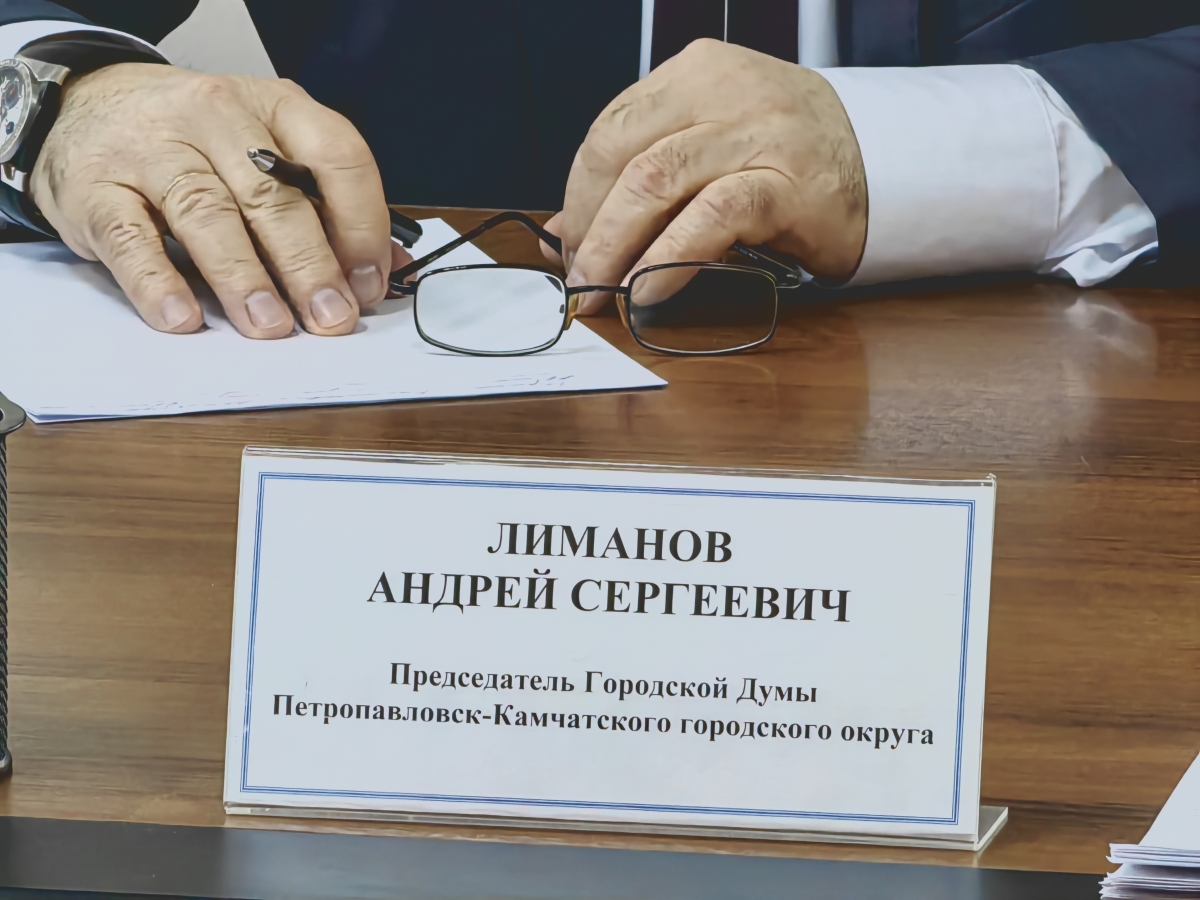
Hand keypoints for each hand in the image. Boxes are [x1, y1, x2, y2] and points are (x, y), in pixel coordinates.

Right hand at [30, 63, 409, 337]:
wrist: (88, 105)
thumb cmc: (197, 140)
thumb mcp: (268, 150)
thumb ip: (326, 206)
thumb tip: (384, 270)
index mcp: (274, 107)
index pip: (335, 155)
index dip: (361, 223)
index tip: (368, 281)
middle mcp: (214, 118)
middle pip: (274, 196)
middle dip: (309, 264)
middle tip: (330, 316)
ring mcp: (151, 150)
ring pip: (208, 216)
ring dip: (244, 279)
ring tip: (270, 325)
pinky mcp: (96, 189)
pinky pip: (131, 238)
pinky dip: (158, 282)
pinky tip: (183, 317)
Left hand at [548, 39, 866, 311]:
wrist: (890, 161)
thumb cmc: (793, 157)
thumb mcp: (714, 144)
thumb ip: (646, 174)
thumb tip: (570, 231)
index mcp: (696, 72)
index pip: (610, 129)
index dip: (578, 195)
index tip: (571, 243)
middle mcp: (723, 91)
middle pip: (621, 155)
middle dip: (589, 227)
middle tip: (580, 278)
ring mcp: (757, 132)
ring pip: (654, 183)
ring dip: (616, 248)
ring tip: (602, 292)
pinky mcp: (786, 182)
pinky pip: (710, 219)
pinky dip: (669, 260)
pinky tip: (650, 291)